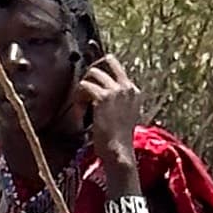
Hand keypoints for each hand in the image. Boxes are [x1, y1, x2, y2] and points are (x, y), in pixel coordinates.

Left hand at [77, 51, 143, 168]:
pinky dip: (78, 99)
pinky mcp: (102, 97)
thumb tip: (97, 88)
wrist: (119, 151)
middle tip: (84, 88)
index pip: (116, 67)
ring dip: (83, 88)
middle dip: (92, 72)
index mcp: (133, 91)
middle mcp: (126, 87)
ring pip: (92, 73)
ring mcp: (115, 91)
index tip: (91, 80)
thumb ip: (116, 99)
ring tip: (81, 105)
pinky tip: (80, 113)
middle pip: (106, 62)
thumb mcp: (123, 114)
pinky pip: (84, 86)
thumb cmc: (118, 138)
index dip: (100, 71)